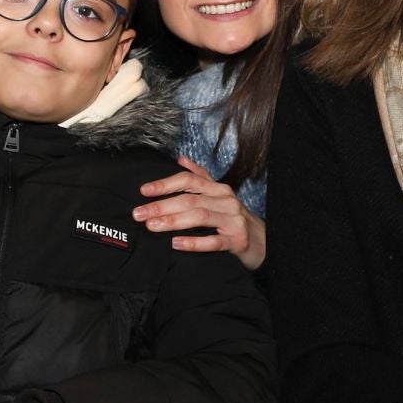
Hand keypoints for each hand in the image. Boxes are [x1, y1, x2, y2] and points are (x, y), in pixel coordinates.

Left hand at [134, 157, 266, 270]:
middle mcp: (226, 200)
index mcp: (217, 189)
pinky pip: (213, 241)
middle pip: (189, 199)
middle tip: (139, 214)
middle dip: (161, 205)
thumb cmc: (234, 219)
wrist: (264, 242)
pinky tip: (176, 244)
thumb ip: (200, 177)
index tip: (143, 191)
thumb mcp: (219, 195)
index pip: (189, 180)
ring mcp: (233, 220)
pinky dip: (194, 242)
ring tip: (152, 226)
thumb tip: (181, 159)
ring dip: (173, 221)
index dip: (165, 184)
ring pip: (199, 217)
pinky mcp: (237, 240)